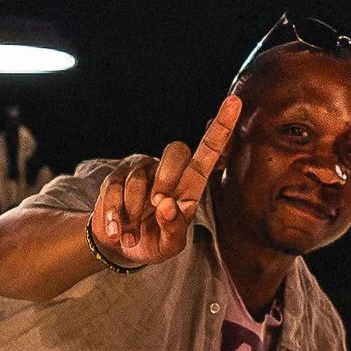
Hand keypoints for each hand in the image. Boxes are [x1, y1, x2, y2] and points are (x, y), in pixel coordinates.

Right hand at [85, 97, 242, 271]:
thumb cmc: (155, 241)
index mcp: (189, 184)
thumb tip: (167, 205)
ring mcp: (140, 171)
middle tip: (159, 205)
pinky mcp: (115, 178)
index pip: (208, 151)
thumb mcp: (170, 244)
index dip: (221, 128)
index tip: (235, 101)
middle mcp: (167, 170)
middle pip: (176, 151)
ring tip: (132, 234)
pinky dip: (116, 215)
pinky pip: (115, 189)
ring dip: (135, 211)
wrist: (120, 249)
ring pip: (140, 178)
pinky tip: (118, 232)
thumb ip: (174, 228)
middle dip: (167, 177)